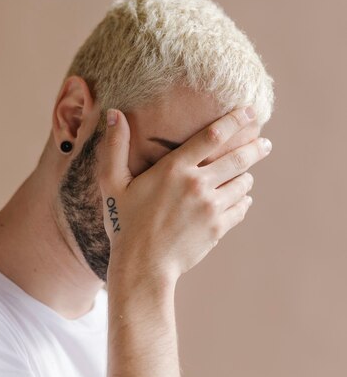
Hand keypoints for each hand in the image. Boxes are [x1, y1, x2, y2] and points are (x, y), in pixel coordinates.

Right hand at [98, 106, 271, 282]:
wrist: (142, 264)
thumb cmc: (123, 222)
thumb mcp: (112, 183)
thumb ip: (115, 147)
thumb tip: (113, 113)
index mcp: (174, 169)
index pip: (212, 136)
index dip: (235, 120)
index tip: (250, 112)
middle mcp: (197, 184)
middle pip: (239, 158)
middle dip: (256, 147)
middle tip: (264, 143)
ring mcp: (211, 207)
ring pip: (243, 183)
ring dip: (246, 176)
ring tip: (244, 175)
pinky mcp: (218, 228)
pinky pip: (242, 207)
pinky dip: (243, 200)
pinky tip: (239, 199)